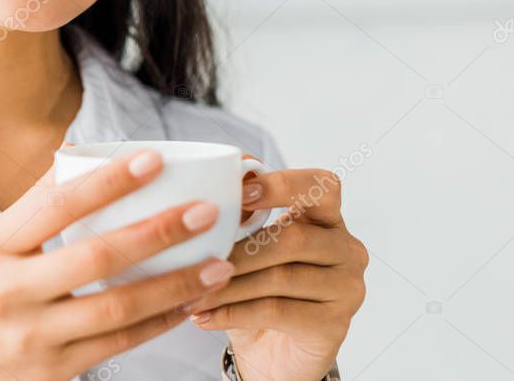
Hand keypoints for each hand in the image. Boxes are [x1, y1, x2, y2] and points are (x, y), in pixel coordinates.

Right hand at [0, 148, 236, 380]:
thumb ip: (32, 206)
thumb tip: (77, 152)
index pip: (57, 205)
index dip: (108, 181)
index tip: (152, 160)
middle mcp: (12, 291)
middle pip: (96, 255)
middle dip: (157, 231)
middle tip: (203, 212)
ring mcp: (34, 335)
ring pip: (117, 306)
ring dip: (174, 284)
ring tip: (216, 264)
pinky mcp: (55, 371)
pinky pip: (118, 343)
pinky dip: (158, 322)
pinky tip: (187, 303)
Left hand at [187, 166, 368, 380]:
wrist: (271, 352)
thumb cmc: (257, 288)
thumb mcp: (245, 246)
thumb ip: (240, 215)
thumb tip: (216, 184)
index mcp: (325, 217)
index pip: (320, 185)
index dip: (283, 185)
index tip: (241, 193)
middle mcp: (345, 249)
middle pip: (294, 238)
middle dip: (239, 250)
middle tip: (196, 258)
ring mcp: (346, 288)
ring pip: (281, 277)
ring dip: (228, 286)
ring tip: (191, 293)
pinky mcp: (335, 324)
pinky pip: (277, 311)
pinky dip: (233, 313)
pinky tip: (204, 316)